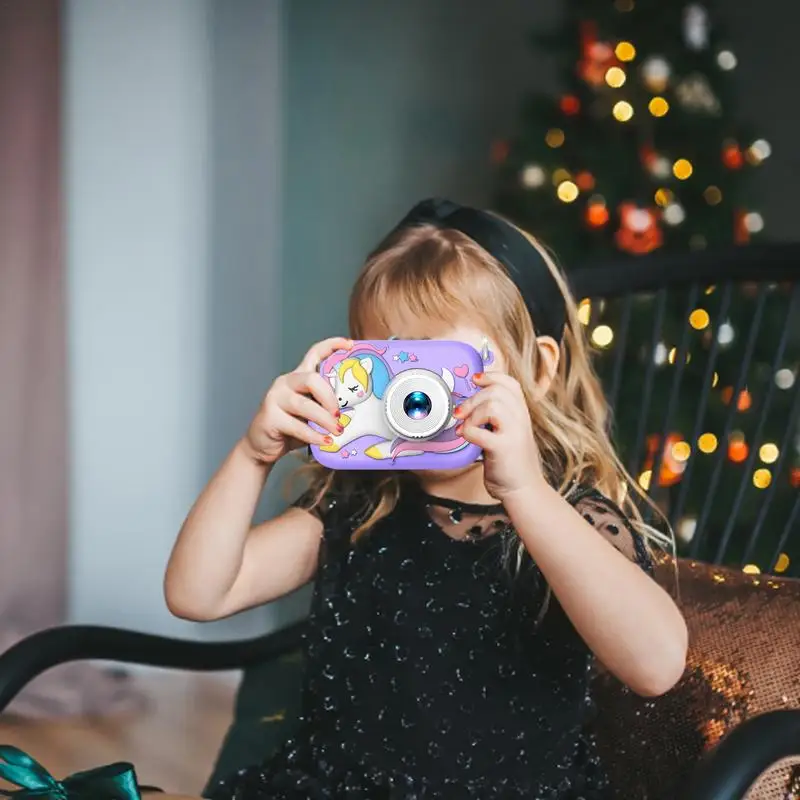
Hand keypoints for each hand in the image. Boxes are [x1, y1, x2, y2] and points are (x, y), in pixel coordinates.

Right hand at [241, 336, 352, 463]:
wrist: (262, 446)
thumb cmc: (291, 428)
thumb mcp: (311, 414)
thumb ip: (325, 407)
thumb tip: (354, 412)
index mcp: (298, 377)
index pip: (314, 353)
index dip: (332, 345)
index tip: (349, 344)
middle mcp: (286, 382)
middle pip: (311, 379)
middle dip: (330, 397)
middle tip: (339, 415)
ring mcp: (275, 398)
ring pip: (304, 405)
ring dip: (325, 420)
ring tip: (337, 431)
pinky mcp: (270, 417)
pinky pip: (297, 426)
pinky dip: (314, 435)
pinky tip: (325, 441)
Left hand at [453, 372, 545, 500]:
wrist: (523, 490)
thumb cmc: (511, 462)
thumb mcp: (509, 433)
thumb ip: (497, 419)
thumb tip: (472, 404)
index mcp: (522, 414)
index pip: (511, 384)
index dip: (491, 377)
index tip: (475, 379)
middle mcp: (521, 420)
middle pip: (496, 392)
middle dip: (473, 399)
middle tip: (461, 413)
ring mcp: (514, 433)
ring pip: (492, 406)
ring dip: (471, 414)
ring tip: (464, 426)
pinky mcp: (503, 448)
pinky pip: (479, 431)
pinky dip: (467, 431)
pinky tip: (465, 437)